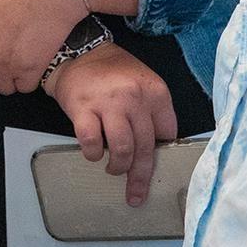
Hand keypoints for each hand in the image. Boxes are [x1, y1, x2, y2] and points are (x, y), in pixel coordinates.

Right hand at [44, 44, 178, 205]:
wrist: (78, 52)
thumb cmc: (112, 73)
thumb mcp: (142, 84)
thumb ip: (152, 111)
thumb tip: (154, 148)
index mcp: (156, 92)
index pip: (168, 133)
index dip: (161, 152)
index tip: (154, 164)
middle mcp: (135, 98)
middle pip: (146, 147)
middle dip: (141, 175)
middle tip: (137, 193)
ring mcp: (109, 103)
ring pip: (122, 149)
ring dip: (118, 167)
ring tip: (113, 169)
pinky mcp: (83, 109)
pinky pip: (92, 142)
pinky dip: (92, 154)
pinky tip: (92, 154)